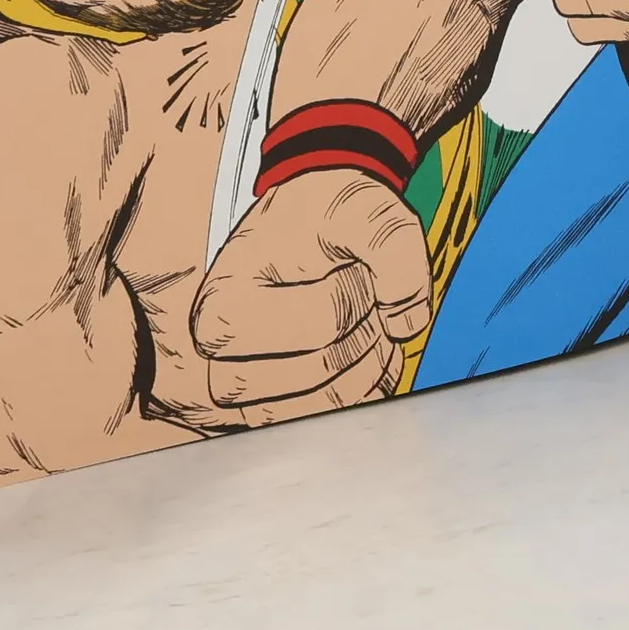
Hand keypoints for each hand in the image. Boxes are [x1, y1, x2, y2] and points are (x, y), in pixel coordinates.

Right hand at [189, 169, 431, 423]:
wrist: (303, 230)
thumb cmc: (320, 217)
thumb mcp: (360, 207)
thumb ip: (393, 246)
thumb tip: (407, 321)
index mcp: (221, 310)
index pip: (322, 324)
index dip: (356, 291)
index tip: (347, 264)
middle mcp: (220, 366)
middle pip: (324, 370)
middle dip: (363, 328)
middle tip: (359, 291)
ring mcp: (246, 403)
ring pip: (332, 407)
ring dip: (369, 361)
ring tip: (363, 319)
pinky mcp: (272, 420)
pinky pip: (337, 423)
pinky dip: (368, 387)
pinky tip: (364, 348)